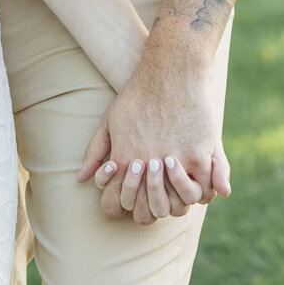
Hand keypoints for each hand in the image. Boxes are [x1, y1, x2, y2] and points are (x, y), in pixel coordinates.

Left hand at [76, 57, 229, 224]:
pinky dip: (201, 189)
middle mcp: (147, 167)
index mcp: (123, 161)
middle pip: (150, 213)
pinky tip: (197, 177)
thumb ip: (95, 152)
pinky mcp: (199, 155)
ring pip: (178, 206)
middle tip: (158, 197)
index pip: (120, 206)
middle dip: (153, 209)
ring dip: (178, 201)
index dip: (126, 209)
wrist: (170, 71)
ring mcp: (175, 163)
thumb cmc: (137, 95)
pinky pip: (202, 190)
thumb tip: (81, 179)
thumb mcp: (109, 120)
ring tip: (177, 188)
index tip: (135, 201)